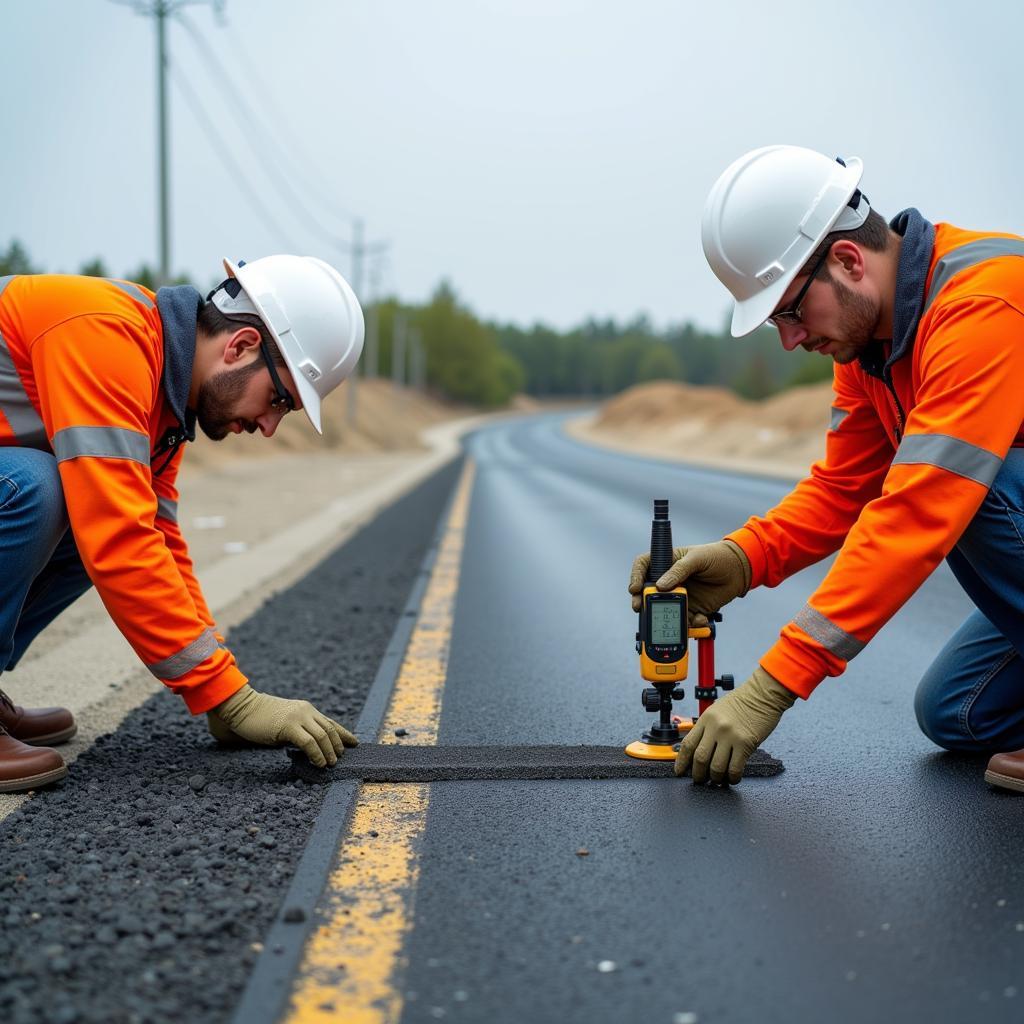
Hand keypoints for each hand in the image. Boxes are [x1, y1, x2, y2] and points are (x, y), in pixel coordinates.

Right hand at [210, 685, 357, 767]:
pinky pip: (309, 742)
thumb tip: (311, 747)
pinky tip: (318, 763)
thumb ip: (299, 730)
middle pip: (329, 729)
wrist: (242, 708)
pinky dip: (316, 754)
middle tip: (340, 759)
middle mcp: (306, 711)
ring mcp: (298, 717)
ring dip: (329, 752)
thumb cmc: (260, 718)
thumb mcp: (285, 722)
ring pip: (322, 736)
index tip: (354, 743)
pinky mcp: (288, 726)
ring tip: (331, 764)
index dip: (343, 734)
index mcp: (306, 709)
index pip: (330, 722)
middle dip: (338, 745)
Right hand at [628, 540, 750, 614]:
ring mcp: (680, 596)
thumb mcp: (697, 558)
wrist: (740, 571)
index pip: (644, 566)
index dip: (635, 576)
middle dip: (643, 602)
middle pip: (649, 592)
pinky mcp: (692, 608)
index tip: (635, 588)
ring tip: (678, 619)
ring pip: (665, 610)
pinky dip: (691, 624)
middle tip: (641, 608)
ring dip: (668, 617)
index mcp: (667, 562)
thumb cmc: (718, 556)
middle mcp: (670, 580)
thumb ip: (679, 570)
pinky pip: (685, 620)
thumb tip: (661, 586)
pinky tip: (699, 619)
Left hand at [674, 666, 795, 783]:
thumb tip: (698, 750)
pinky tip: (732, 778)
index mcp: (706, 718)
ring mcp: (730, 735)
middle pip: (699, 758)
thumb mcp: (717, 710)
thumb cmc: (742, 701)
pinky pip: (735, 768)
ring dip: (715, 778)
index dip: (681, 762)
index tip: (679, 771)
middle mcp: (715, 727)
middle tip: (700, 780)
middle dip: (698, 774)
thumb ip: (707, 728)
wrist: (763, 693)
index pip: (688, 744)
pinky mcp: (745, 743)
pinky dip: (732, 778)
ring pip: (716, 766)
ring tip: (717, 780)